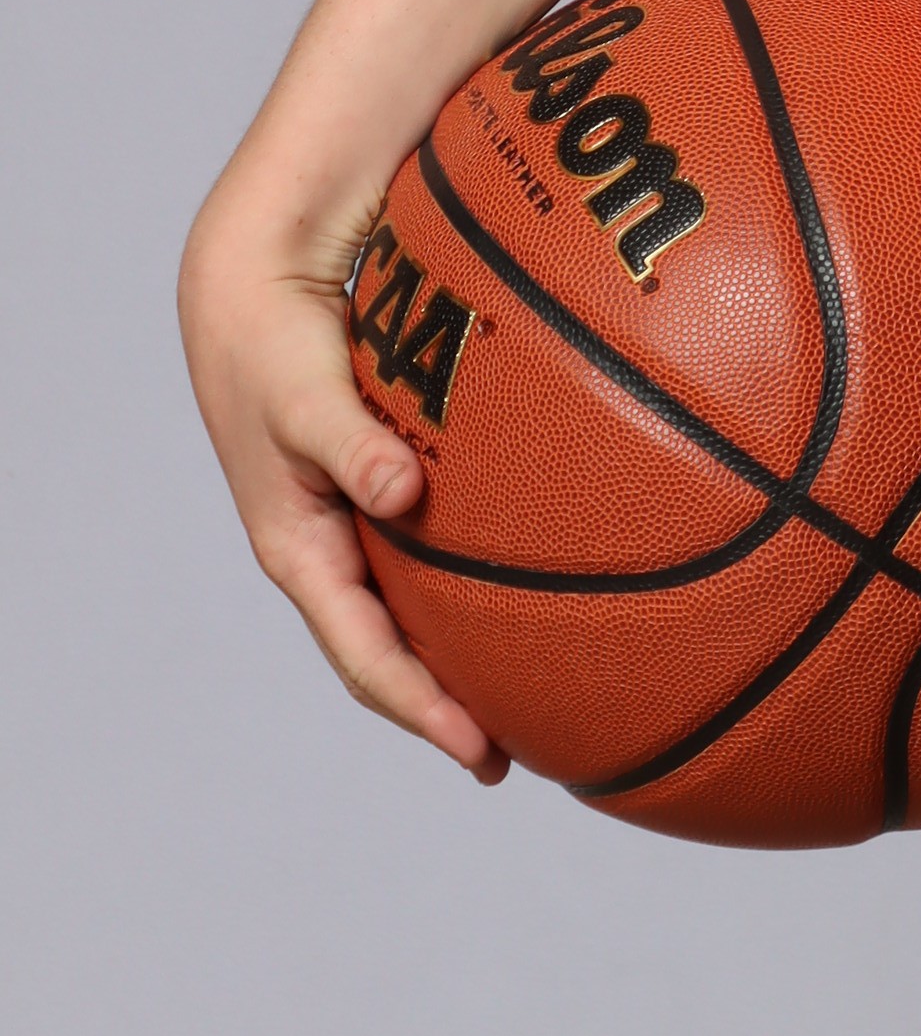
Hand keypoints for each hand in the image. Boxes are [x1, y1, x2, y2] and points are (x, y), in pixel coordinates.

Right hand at [177, 202, 508, 779]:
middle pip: (397, 649)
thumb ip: (351, 443)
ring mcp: (360, 516)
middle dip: (454, 703)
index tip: (484, 755)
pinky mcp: (387, 475)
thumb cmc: (273, 342)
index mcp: (302, 552)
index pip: (367, 657)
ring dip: (470, 645)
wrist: (254, 280)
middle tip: (530, 746)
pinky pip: (439, 539)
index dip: (423, 711)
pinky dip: (483, 566)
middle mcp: (334, 548)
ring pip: (420, 602)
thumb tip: (401, 493)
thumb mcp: (304, 398)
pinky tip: (550, 561)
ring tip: (547, 678)